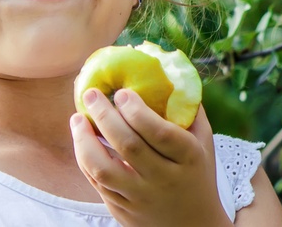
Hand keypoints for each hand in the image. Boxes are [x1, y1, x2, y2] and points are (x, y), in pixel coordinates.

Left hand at [70, 88, 232, 226]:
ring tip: (77, 118)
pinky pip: (96, 182)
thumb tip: (169, 71)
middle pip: (128, 145)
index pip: (160, 133)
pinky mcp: (121, 209)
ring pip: (103, 168)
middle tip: (91, 94)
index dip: (137, 110)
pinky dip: (84, 158)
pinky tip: (82, 139)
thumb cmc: (196, 175)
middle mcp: (164, 179)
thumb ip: (188, 111)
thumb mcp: (203, 144)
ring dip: (84, 140)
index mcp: (188, 159)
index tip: (121, 92)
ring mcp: (140, 197)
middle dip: (105, 115)